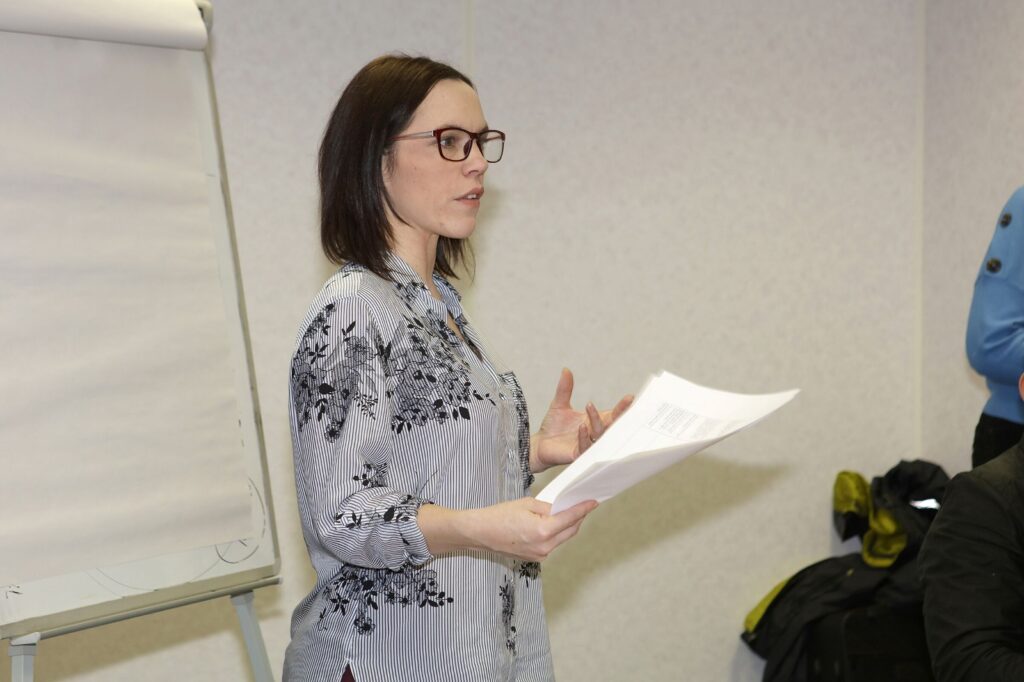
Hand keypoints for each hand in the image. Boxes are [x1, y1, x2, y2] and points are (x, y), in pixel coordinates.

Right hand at [465, 497, 597, 561]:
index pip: (570, 518)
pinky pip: (552, 544)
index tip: (594, 502)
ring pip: (562, 538)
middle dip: (578, 517)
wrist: (480, 533)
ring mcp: (540, 555)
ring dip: (567, 526)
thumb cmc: (499, 516)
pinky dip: (556, 534)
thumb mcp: (526, 504)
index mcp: (543, 530)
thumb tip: (562, 508)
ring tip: (568, 512)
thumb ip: (548, 507)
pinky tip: (553, 524)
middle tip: (583, 504)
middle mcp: (545, 547)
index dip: (583, 509)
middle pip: (570, 530)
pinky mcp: (535, 558)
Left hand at [529, 368, 632, 472]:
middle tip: (627, 402)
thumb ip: (565, 389)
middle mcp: (594, 434)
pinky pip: (585, 447)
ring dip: (597, 421)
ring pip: (599, 435)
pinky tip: (582, 427)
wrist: (540, 444)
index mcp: (594, 422)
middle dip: (620, 414)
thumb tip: (566, 370)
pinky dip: (584, 437)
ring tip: (589, 407)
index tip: (631, 397)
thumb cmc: (552, 427)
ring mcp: (588, 445)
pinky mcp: (578, 455)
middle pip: (612, 425)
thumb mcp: (559, 404)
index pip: (612, 415)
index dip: (622, 407)